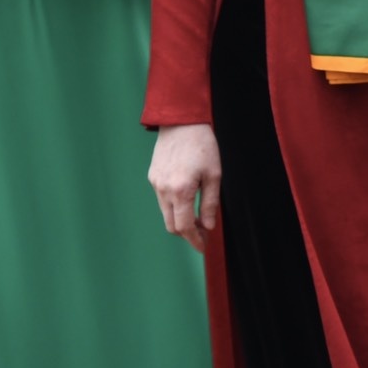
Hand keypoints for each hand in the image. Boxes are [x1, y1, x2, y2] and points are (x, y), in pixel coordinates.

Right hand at [148, 123, 222, 250]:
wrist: (181, 122)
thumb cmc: (203, 146)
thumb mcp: (214, 175)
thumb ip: (210, 203)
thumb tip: (208, 226)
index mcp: (181, 190)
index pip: (184, 226)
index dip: (194, 240)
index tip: (203, 246)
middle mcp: (164, 190)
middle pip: (171, 225)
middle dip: (187, 234)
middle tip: (203, 233)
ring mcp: (156, 183)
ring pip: (165, 213)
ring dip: (179, 220)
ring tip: (197, 217)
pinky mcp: (152, 177)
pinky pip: (161, 200)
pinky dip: (173, 206)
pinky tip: (186, 199)